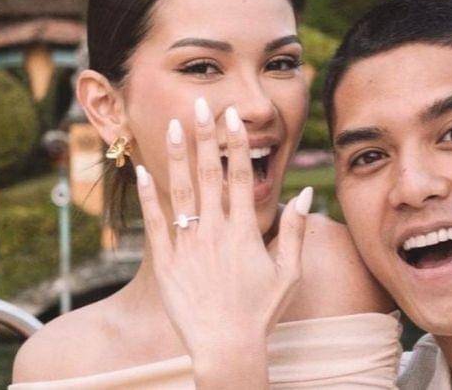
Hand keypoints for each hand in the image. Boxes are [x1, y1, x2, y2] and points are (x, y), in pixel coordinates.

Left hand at [134, 98, 312, 386]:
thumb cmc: (261, 311)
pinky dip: (148, 197)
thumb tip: (307, 192)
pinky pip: (155, 223)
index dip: (236, 144)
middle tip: (200, 105)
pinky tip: (143, 171)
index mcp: (244, 231)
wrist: (226, 346)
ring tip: (171, 125)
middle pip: (209, 174)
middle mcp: (214, 231)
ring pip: (181, 191)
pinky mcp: (166, 262)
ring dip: (176, 156)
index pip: (240, 176)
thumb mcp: (289, 272)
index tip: (231, 118)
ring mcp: (187, 245)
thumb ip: (298, 230)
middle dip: (205, 137)